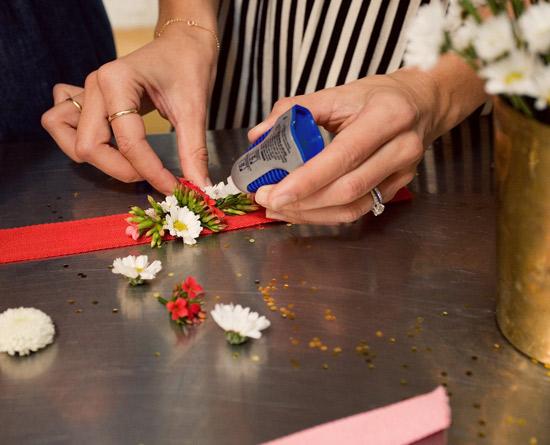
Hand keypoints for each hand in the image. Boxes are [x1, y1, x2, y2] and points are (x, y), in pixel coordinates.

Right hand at [42, 24, 217, 193]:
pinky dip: (75, 138)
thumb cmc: (188, 66)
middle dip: (120, 170)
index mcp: (117, 81)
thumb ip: (193, 150)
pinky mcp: (87, 97)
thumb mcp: (194, 109)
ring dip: (91, 157)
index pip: (128, 142)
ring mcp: (87, 90)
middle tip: (152, 177)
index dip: (151, 172)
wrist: (184, 44)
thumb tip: (199, 186)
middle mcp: (95, 85)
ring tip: (126, 163)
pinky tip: (106, 143)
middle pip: (88, 146)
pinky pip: (62, 121)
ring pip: (63, 133)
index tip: (173, 187)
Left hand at [248, 70, 442, 224]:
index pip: (343, 156)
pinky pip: (358, 210)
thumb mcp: (339, 92)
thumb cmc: (377, 96)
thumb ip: (297, 109)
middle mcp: (401, 148)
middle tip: (267, 199)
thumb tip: (259, 135)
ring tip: (278, 208)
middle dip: (302, 201)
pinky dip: (326, 214)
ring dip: (311, 213)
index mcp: (386, 117)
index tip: (272, 192)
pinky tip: (302, 210)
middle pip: (347, 189)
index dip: (306, 180)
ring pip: (353, 207)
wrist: (421, 104)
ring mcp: (402, 173)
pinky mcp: (397, 188)